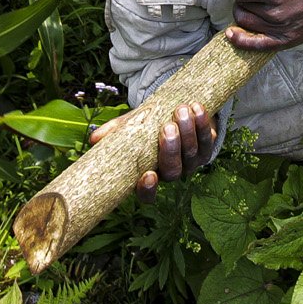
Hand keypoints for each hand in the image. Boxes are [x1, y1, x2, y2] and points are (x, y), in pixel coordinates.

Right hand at [90, 101, 218, 195]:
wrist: (176, 112)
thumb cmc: (148, 126)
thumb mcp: (130, 128)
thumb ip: (115, 133)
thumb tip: (94, 139)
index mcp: (150, 175)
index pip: (147, 195)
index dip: (148, 189)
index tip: (147, 174)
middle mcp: (171, 173)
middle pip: (173, 171)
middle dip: (171, 149)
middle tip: (166, 127)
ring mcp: (191, 162)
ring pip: (192, 154)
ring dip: (188, 132)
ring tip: (181, 110)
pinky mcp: (207, 148)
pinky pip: (208, 140)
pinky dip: (202, 124)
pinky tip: (197, 108)